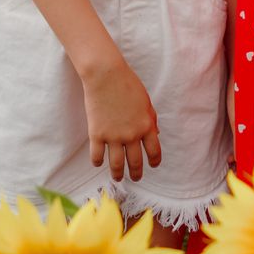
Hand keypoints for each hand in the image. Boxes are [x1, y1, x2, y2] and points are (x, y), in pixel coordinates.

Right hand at [83, 60, 162, 182]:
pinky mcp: (97, 134)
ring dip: (118, 174)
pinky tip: (98, 163)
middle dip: (136, 173)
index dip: (154, 161)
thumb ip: (151, 119)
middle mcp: (131, 135)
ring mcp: (113, 136)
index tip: (152, 165)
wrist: (106, 75)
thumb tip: (156, 134)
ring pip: (116, 165)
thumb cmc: (127, 84)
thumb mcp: (146, 101)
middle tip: (136, 178)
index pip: (154, 151)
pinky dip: (98, 162)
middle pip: (135, 162)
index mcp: (146, 126)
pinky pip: (97, 156)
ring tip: (118, 178)